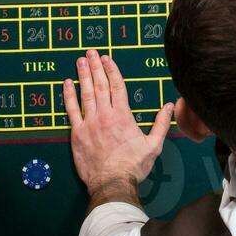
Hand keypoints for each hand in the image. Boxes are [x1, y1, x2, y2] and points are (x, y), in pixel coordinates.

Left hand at [63, 49, 173, 207]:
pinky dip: (68, 96)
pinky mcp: (77, 134)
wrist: (113, 183)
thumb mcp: (154, 145)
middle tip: (91, 53)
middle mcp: (105, 115)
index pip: (117, 86)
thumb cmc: (134, 166)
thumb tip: (169, 106)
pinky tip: (66, 84)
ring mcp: (89, 123)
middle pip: (99, 85)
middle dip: (96, 67)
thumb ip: (161, 123)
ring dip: (82, 75)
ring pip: (85, 93)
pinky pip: (71, 110)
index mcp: (123, 115)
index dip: (111, 70)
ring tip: (80, 61)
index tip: (107, 58)